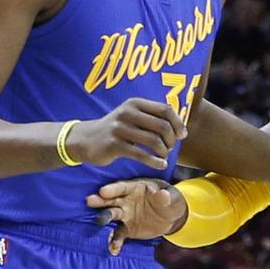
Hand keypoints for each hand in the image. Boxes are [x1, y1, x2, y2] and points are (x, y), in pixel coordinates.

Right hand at [71, 98, 185, 169]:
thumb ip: (152, 117)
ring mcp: (120, 128)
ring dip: (164, 151)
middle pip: (162, 126)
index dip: (178, 123)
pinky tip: (161, 165)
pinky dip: (155, 162)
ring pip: (154, 141)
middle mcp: (128, 112)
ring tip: (164, 156)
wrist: (86, 139)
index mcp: (135, 103)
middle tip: (170, 148)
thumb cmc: (117, 129)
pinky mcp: (114, 145)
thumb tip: (180, 126)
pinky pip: (141, 155)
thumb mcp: (131, 116)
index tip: (182, 135)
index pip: (165, 109)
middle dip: (171, 140)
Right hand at [87, 177, 186, 254]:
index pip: (123, 187)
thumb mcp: (172, 197)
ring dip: (103, 218)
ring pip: (111, 216)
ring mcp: (125, 215)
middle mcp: (126, 200)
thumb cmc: (171, 200)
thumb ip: (166, 197)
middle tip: (89, 200)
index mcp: (136, 188)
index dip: (113, 189)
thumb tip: (163, 194)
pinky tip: (113, 249)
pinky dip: (115, 241)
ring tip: (97, 223)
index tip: (103, 191)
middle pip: (111, 200)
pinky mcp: (127, 229)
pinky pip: (119, 235)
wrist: (170, 217)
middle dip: (100, 201)